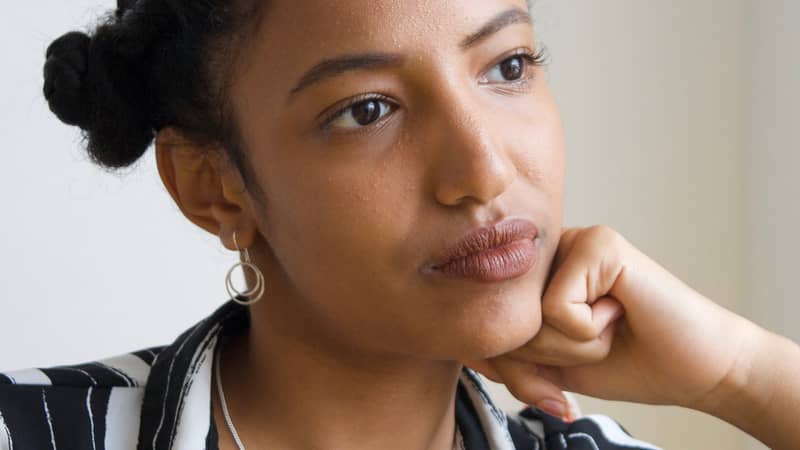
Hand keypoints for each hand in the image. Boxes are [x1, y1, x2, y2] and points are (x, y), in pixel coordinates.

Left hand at [463, 225, 754, 417]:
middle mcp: (545, 252)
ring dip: (572, 347)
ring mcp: (571, 241)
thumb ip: (506, 358)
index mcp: (531, 276)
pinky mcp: (599, 243)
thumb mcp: (549, 369)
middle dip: (546, 357)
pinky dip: (589, 332)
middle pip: (503, 323)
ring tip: (610, 326)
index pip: (487, 323)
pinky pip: (558, 308)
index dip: (516, 362)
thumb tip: (470, 348)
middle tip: (596, 343)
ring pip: (528, 318)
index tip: (562, 362)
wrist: (695, 370)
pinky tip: (621, 313)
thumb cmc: (626, 363)